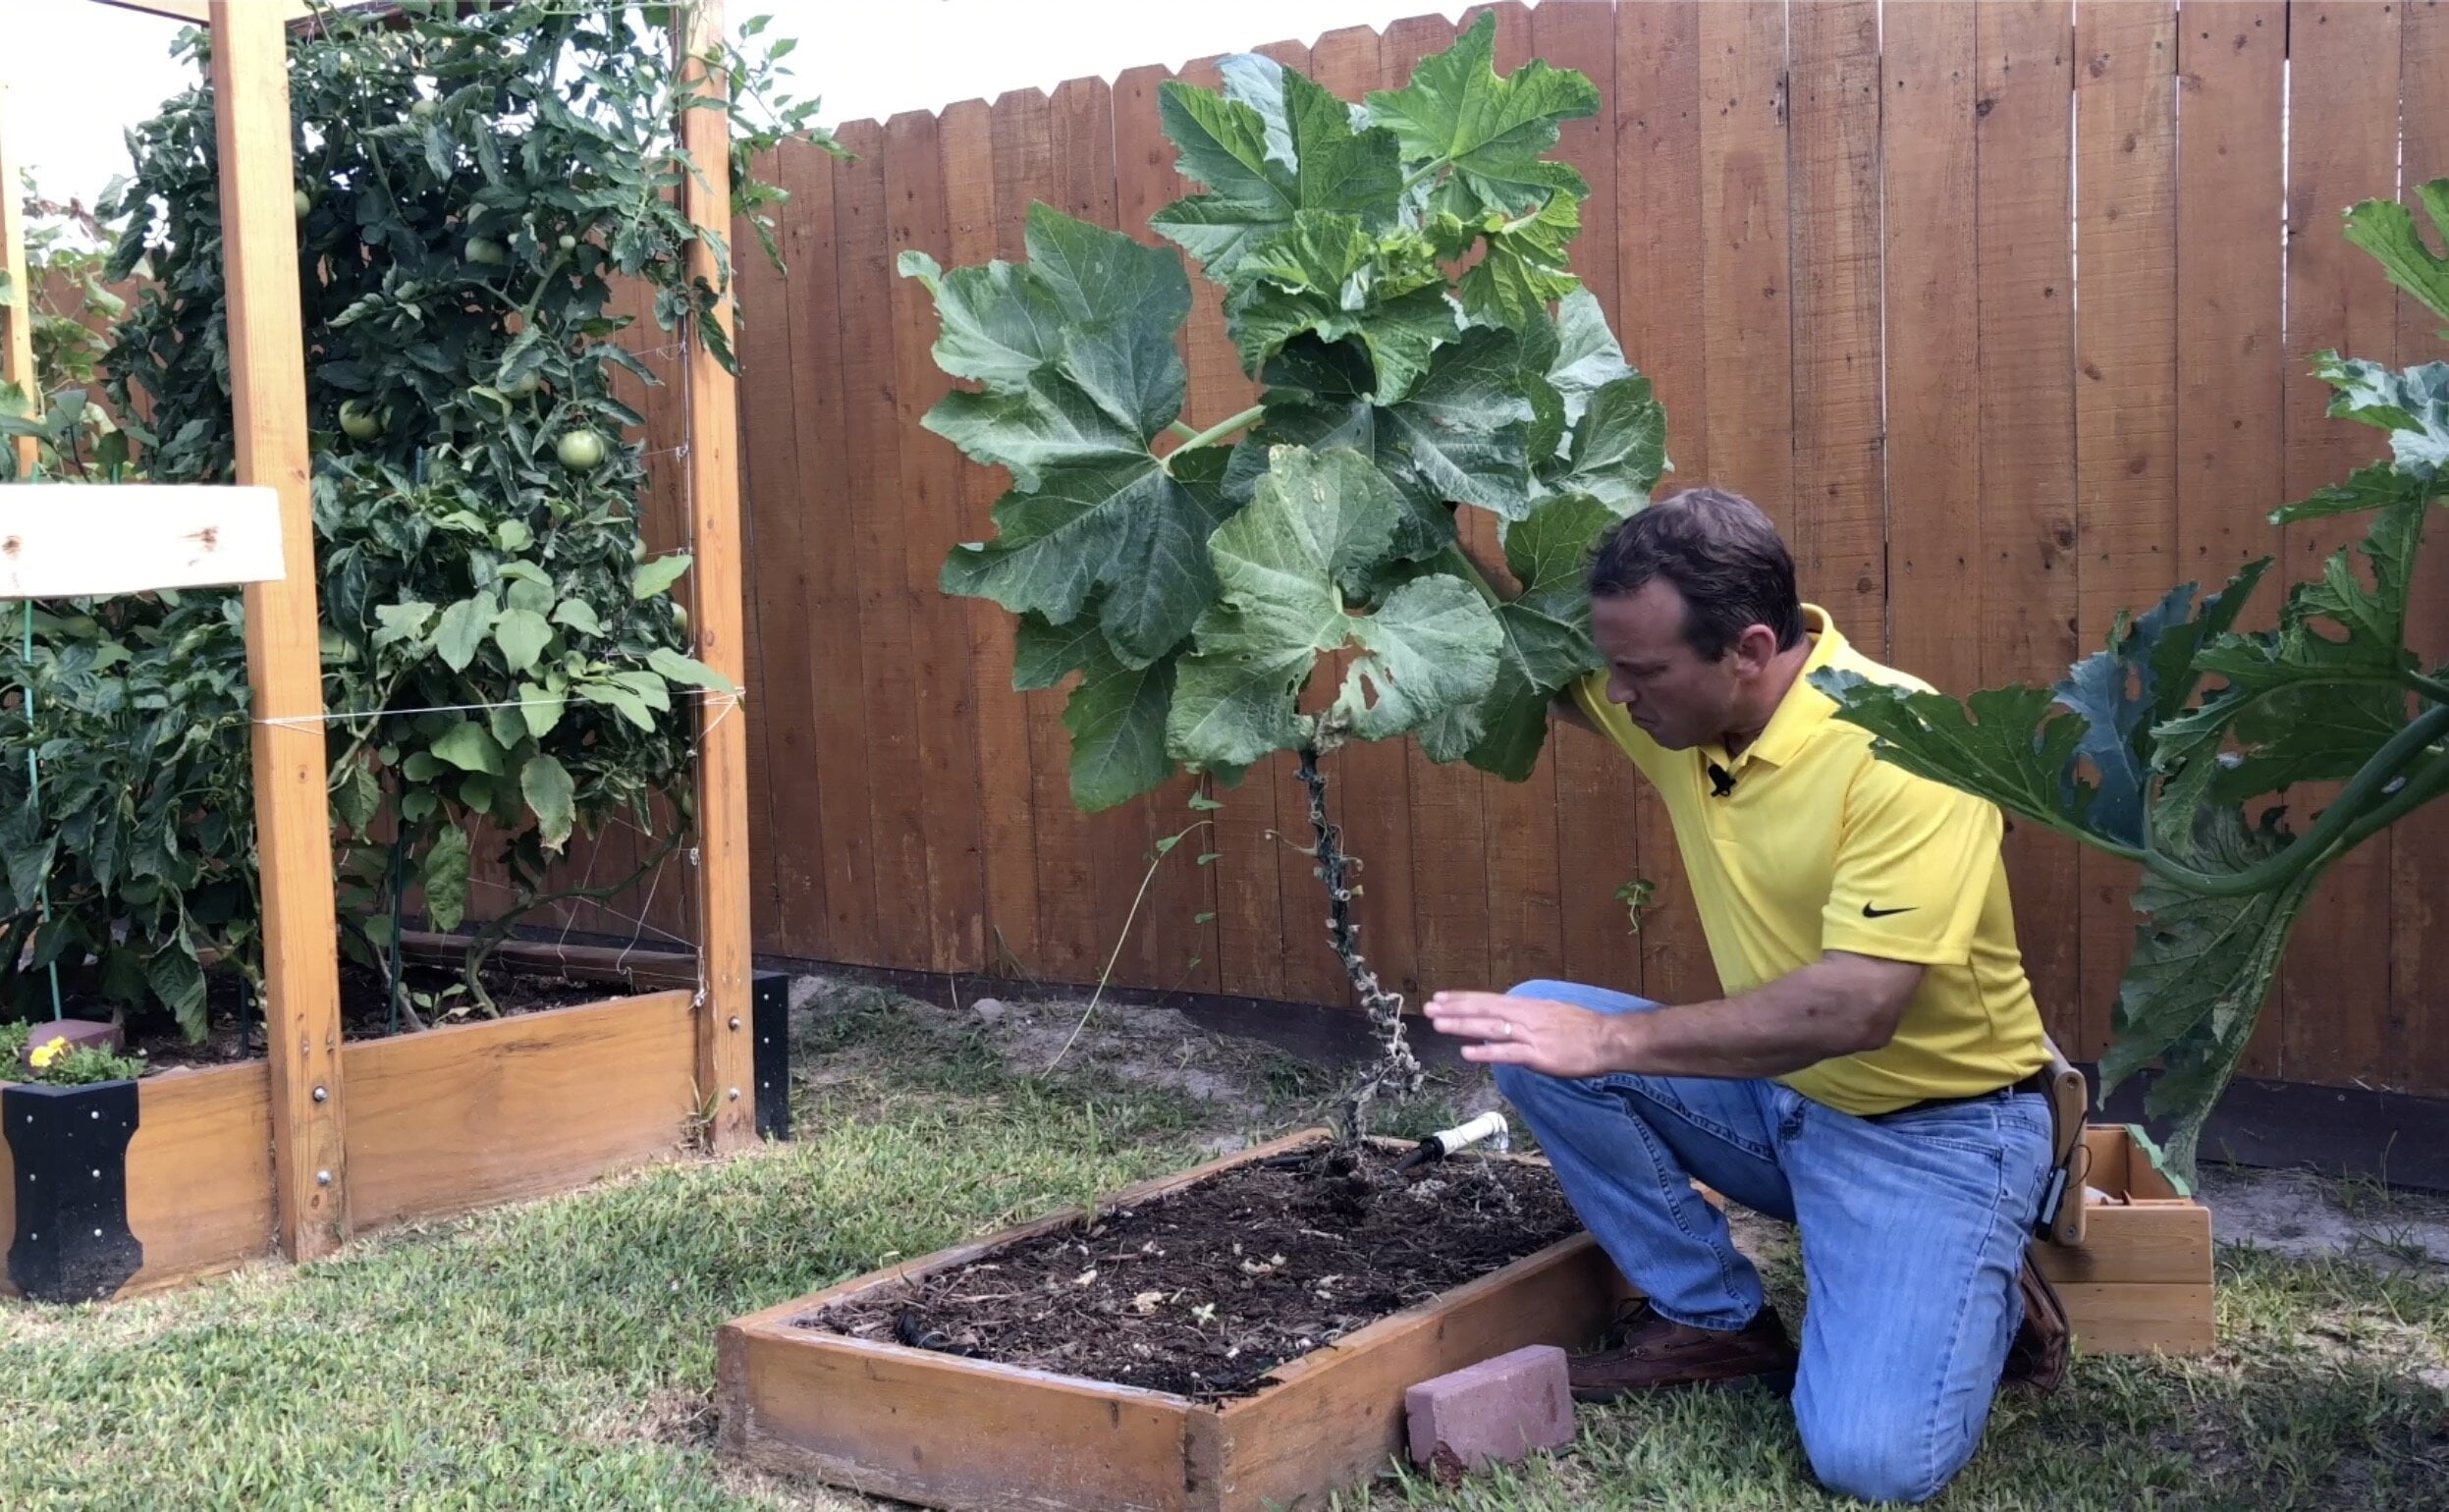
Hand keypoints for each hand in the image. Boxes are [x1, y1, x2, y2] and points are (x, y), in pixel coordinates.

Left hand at [1423, 990, 1629, 1078]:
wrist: (1607, 1039)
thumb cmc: (1582, 1028)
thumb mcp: (1551, 1012)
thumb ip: (1526, 1016)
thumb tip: (1505, 1018)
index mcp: (1527, 1006)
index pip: (1488, 999)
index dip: (1462, 998)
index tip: (1440, 998)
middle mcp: (1525, 1016)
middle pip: (1483, 1010)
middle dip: (1454, 1009)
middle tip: (1428, 1009)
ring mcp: (1530, 1035)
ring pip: (1490, 1028)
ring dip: (1462, 1026)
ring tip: (1439, 1025)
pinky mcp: (1538, 1055)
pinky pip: (1507, 1053)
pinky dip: (1486, 1052)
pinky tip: (1467, 1053)